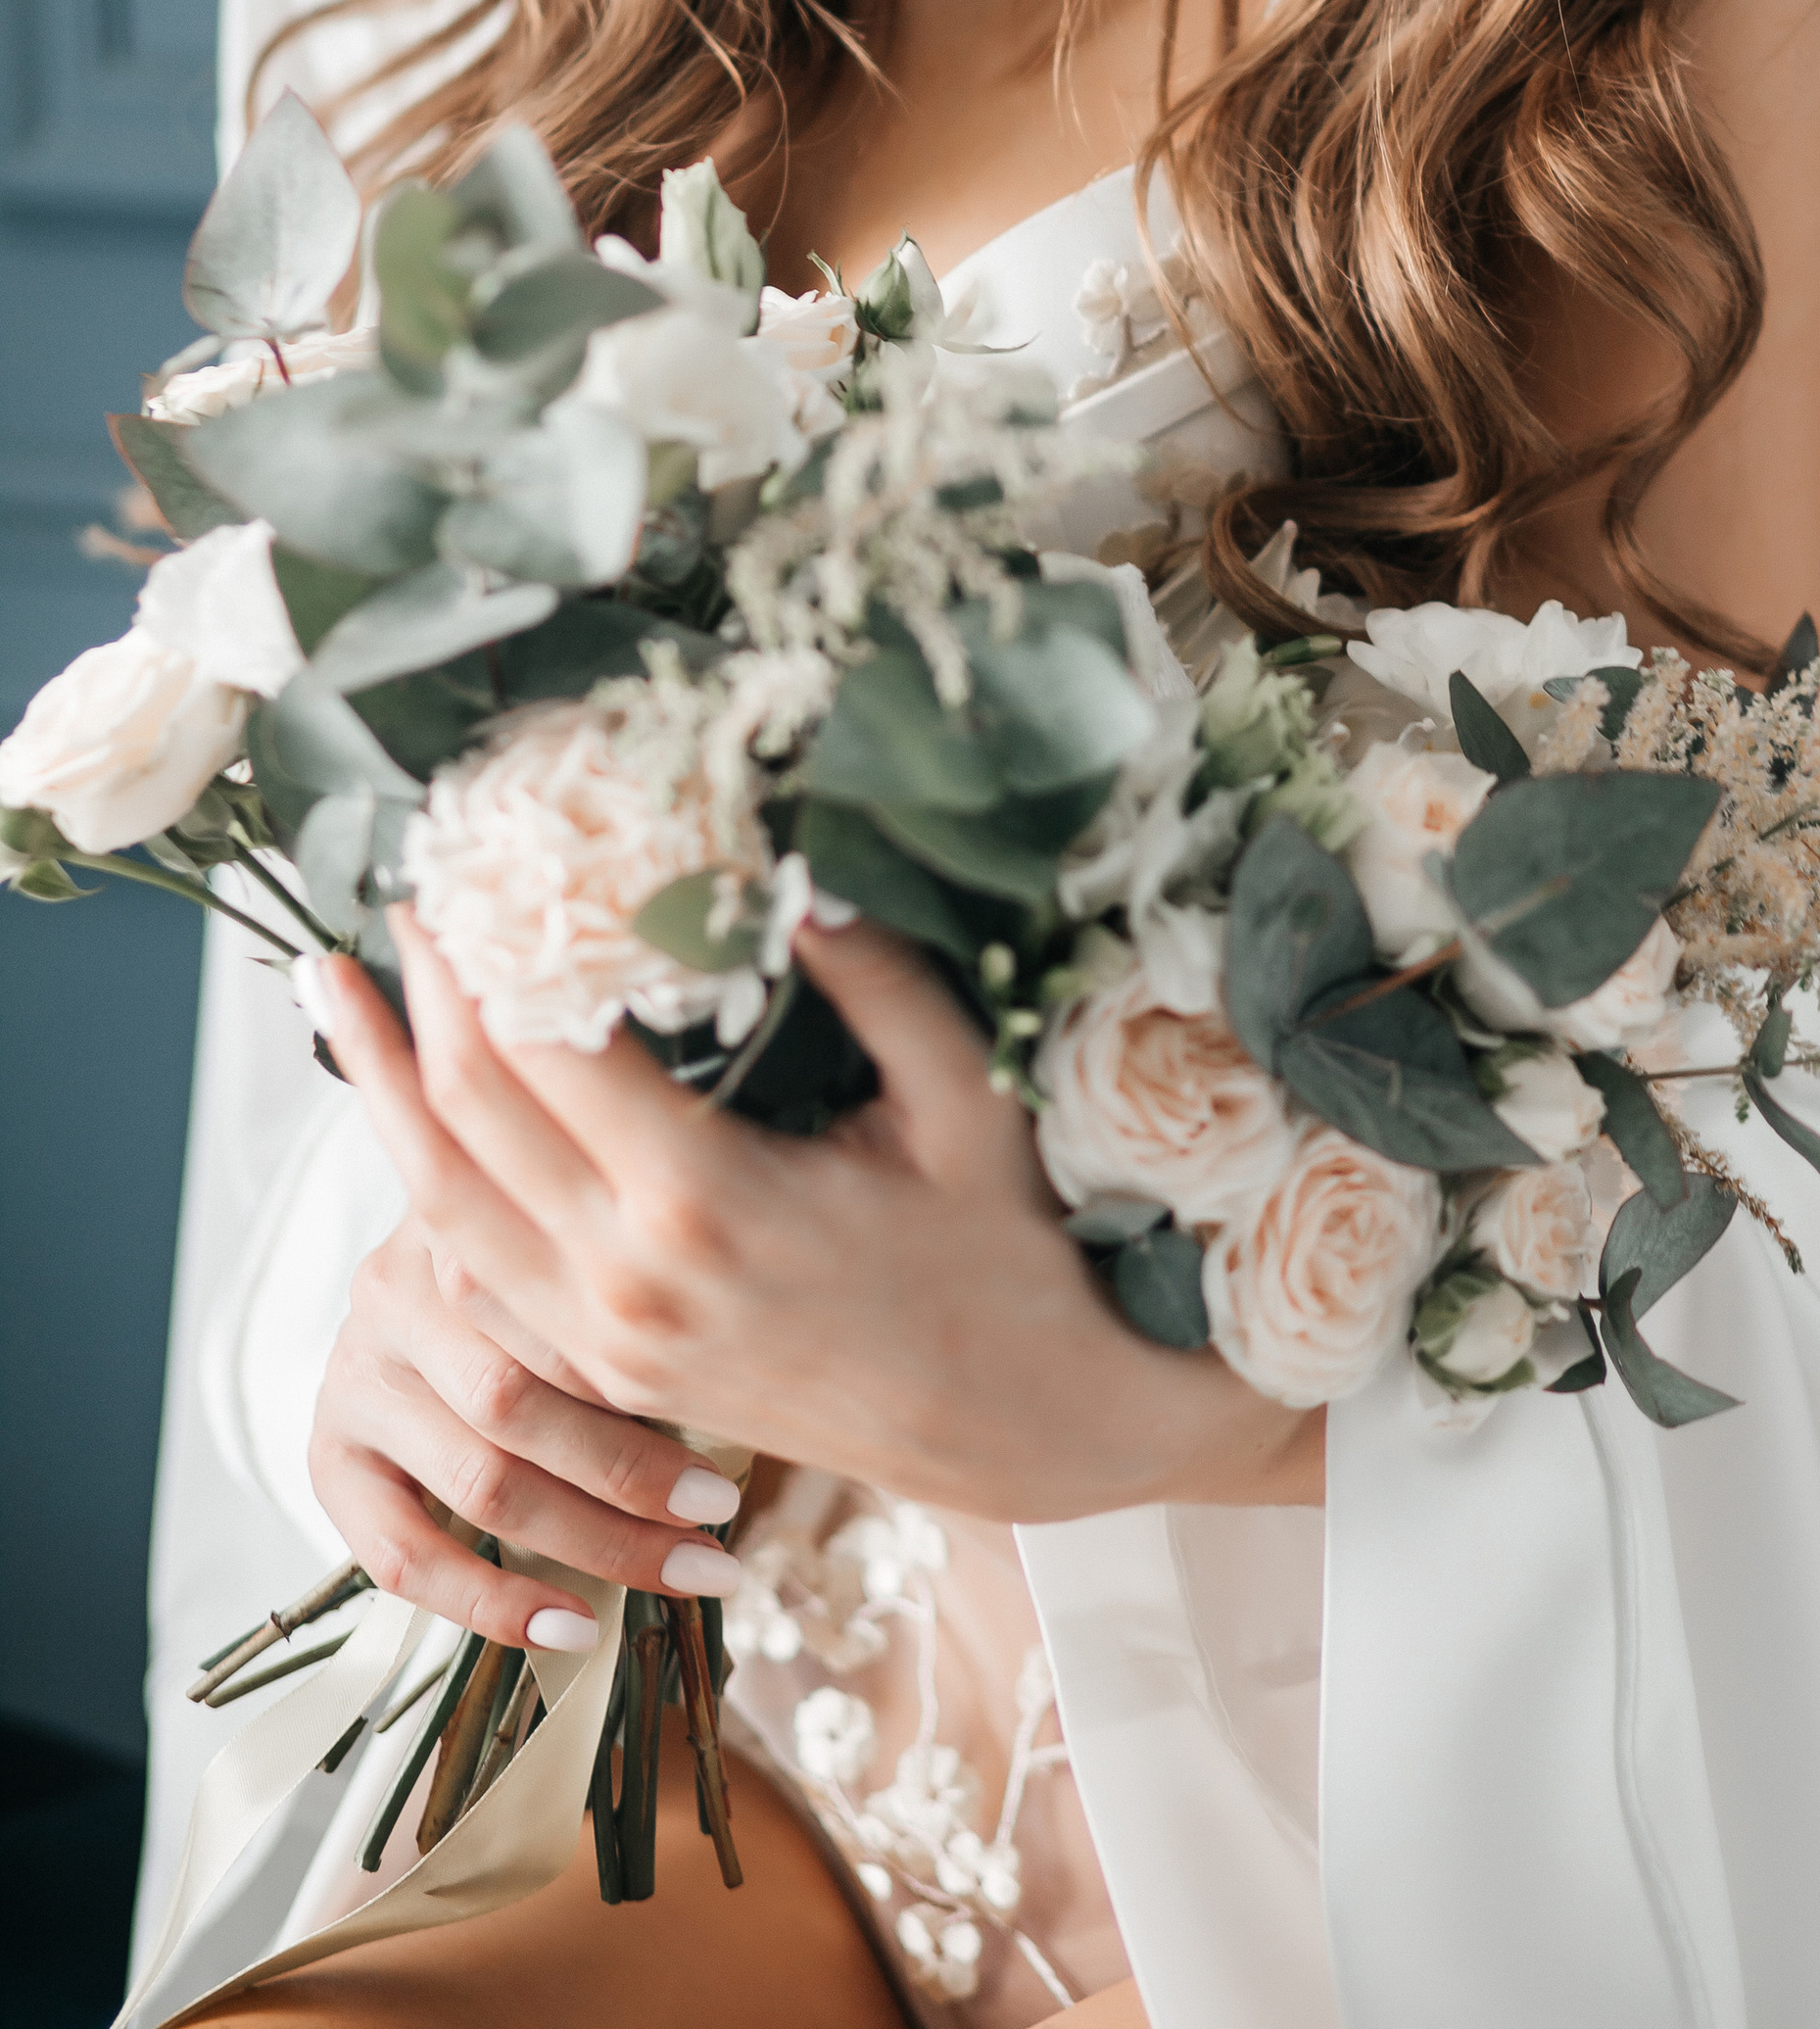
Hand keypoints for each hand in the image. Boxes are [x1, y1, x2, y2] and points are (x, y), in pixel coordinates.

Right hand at [308, 1211, 749, 1650]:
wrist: (426, 1244)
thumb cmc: (543, 1251)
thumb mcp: (575, 1227)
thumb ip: (626, 1273)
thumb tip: (753, 1361)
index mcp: (465, 1213)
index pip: (556, 1301)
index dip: (648, 1370)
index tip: (745, 1418)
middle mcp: (396, 1288)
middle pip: (518, 1398)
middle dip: (634, 1471)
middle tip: (725, 1516)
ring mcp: (355, 1372)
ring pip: (480, 1478)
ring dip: (594, 1540)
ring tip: (688, 1569)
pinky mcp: (329, 1454)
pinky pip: (400, 1555)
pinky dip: (490, 1602)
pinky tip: (573, 1628)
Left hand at [312, 919, 1324, 1523]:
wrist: (1012, 1426)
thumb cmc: (1002, 1250)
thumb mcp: (961, 1099)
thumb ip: (878, 980)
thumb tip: (793, 871)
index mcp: (705, 1199)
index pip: (547, 1049)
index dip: (493, 950)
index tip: (475, 861)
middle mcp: (627, 1276)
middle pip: (466, 1118)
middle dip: (418, 998)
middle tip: (401, 893)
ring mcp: (604, 1339)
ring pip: (440, 1203)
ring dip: (382, 1091)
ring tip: (339, 993)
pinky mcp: (607, 1371)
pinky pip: (478, 1271)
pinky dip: (427, 1183)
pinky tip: (408, 1117)